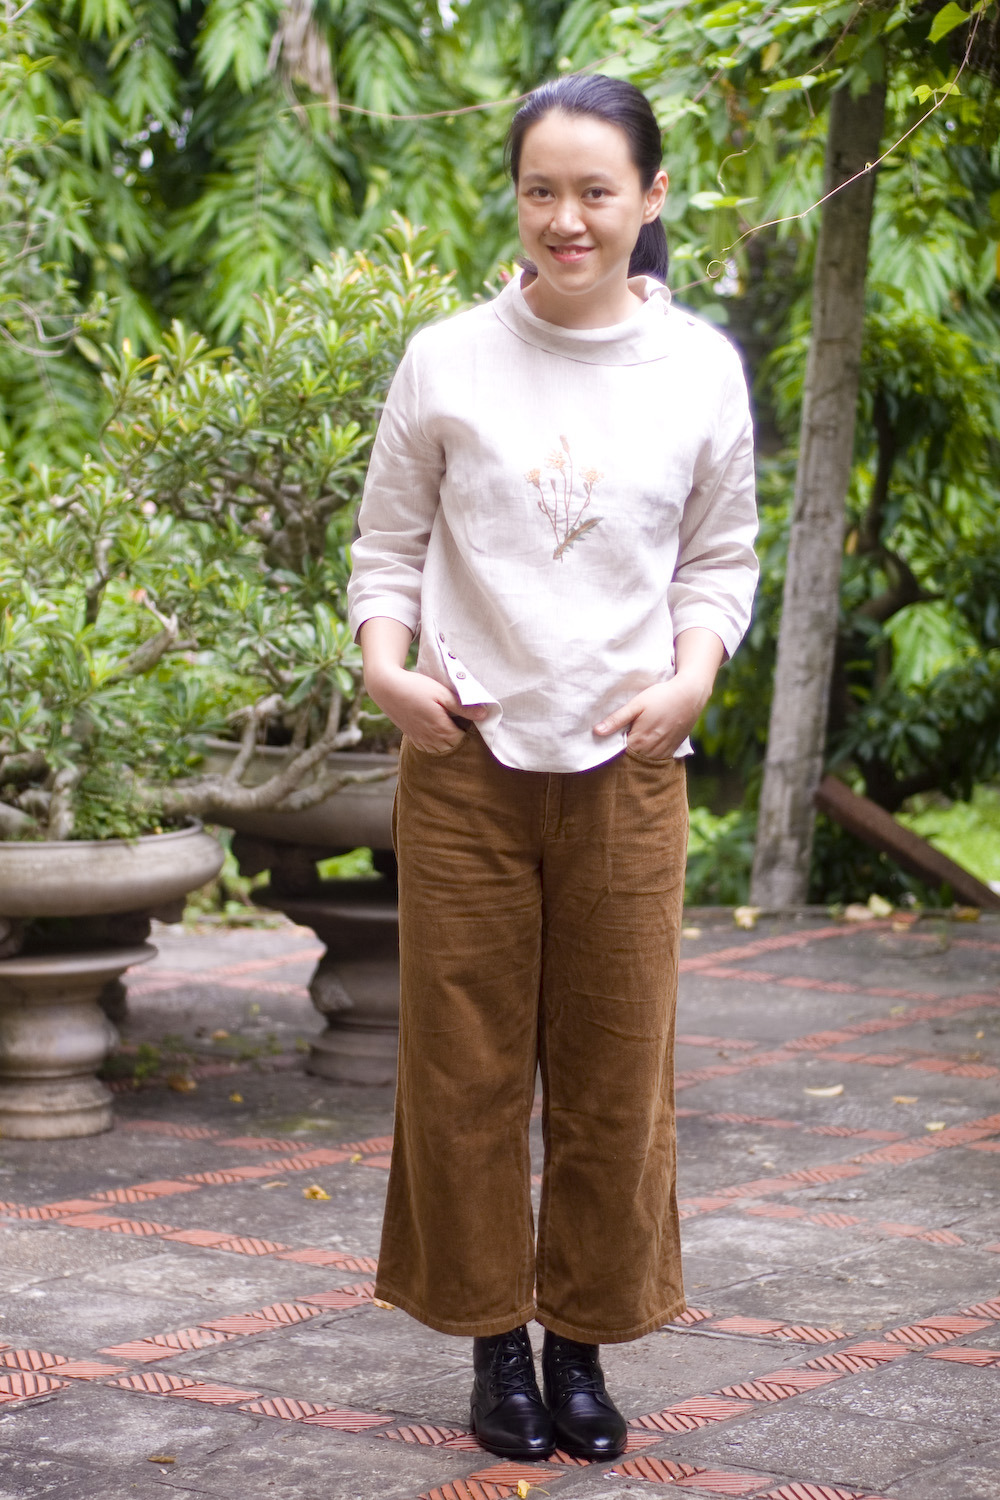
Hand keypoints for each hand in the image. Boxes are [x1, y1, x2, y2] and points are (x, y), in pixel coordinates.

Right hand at [366, 663, 487, 752]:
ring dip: (449, 743)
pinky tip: (439, 732)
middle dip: (462, 739)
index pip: (465, 741)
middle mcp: (431, 740)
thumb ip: (463, 707)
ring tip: (453, 727)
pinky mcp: (412, 737)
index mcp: (442, 729)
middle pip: (454, 748)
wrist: (386, 687)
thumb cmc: (416, 687)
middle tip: (466, 723)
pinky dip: (437, 744)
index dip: (472, 733)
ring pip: (442, 750)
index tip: (475, 721)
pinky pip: (429, 748)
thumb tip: (484, 716)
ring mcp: (420, 740)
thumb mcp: (442, 693)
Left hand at [593, 673, 712, 759]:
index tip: (604, 745)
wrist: (690, 695)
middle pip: (631, 761)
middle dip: (622, 757)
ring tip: (630, 747)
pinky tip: (644, 749)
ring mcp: (663, 752)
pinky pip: (657, 760)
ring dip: (636, 758)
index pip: (618, 755)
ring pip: (644, 762)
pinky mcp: (672, 749)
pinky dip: (649, 757)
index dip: (611, 751)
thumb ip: (616, 719)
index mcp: (639, 741)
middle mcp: (651, 751)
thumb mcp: (636, 704)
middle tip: (616, 746)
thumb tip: (596, 732)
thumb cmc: (661, 697)